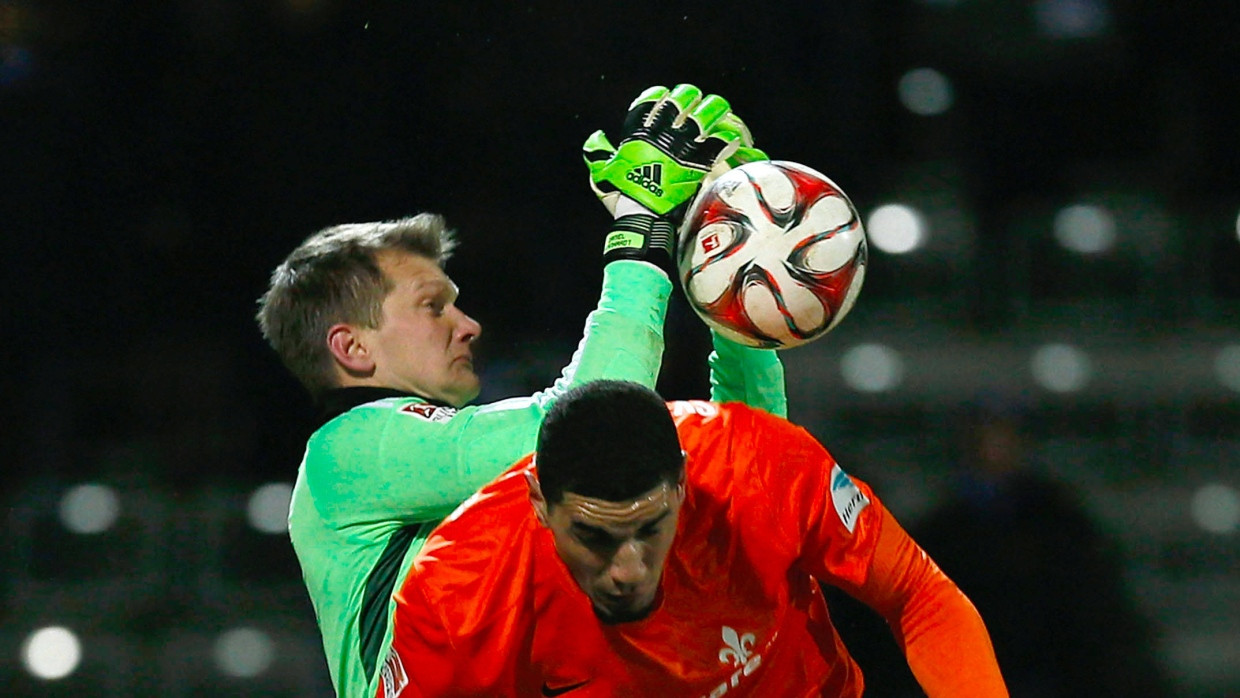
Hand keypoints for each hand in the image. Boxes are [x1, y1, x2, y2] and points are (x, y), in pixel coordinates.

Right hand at [584, 84, 765, 274]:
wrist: (642, 217)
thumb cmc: (623, 197)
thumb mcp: (603, 172)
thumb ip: (598, 153)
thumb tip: (596, 136)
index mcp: (638, 134)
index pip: (649, 101)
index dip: (659, 95)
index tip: (665, 96)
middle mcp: (660, 136)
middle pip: (681, 102)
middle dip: (690, 98)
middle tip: (696, 102)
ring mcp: (680, 148)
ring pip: (703, 117)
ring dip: (712, 111)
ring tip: (718, 111)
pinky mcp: (697, 164)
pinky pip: (717, 144)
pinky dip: (726, 139)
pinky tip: (730, 138)